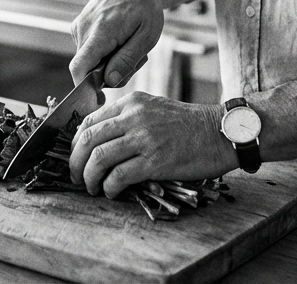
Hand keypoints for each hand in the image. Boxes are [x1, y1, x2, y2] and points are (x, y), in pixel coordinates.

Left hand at [67, 92, 237, 197]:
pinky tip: (112, 193)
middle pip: (87, 140)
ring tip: (92, 188)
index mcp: (131, 103)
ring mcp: (144, 138)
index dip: (75, 144)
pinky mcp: (155, 161)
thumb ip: (128, 118)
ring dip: (89, 178)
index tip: (77, 158)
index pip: (88, 121)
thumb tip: (101, 141)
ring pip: (98, 158)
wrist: (221, 133)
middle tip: (76, 177)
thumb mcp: (154, 109)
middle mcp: (134, 117)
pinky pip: (118, 176)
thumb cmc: (189, 125)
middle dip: (75, 162)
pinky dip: (109, 188)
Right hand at [69, 0, 165, 86]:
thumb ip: (128, 59)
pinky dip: (104, 52)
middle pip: (87, 68)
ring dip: (109, 62)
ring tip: (130, 45)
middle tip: (135, 60)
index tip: (98, 99)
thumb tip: (109, 81)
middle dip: (110, 73)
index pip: (79, 67)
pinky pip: (88, 50)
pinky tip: (119, 40)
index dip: (84, 88)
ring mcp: (79, 26)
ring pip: (88, 60)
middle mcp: (83, 28)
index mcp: (100, 31)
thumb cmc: (145, 5)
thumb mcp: (148, 35)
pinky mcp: (79, 26)